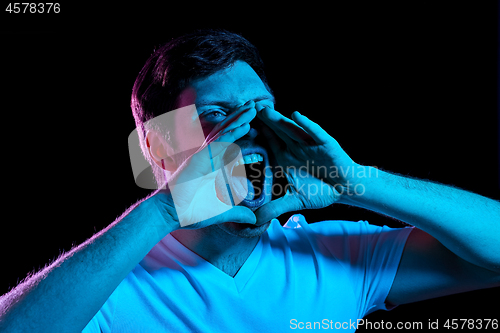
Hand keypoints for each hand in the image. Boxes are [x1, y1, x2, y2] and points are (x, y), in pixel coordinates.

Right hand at [151, 101, 258, 230]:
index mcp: (211, 164)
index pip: (228, 143)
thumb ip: (238, 214)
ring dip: (239, 118)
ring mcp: (204, 155)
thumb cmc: (191, 212)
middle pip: (226, 131)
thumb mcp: (222, 213)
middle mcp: (208, 156)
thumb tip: (254, 220)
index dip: (238, 131)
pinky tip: (244, 123)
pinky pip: (220, 142)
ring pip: (225, 132)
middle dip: (240, 117)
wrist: (171, 214)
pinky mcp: (201, 159)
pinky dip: (233, 131)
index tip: (252, 123)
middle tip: (254, 105)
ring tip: (253, 107)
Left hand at [254, 104, 358, 223]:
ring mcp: (309, 143)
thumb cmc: (320, 191)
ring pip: (291, 129)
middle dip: (262, 121)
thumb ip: (275, 208)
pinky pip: (314, 132)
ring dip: (279, 120)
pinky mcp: (324, 143)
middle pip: (275, 131)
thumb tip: (254, 221)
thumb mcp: (294, 201)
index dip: (253, 135)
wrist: (345, 188)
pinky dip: (306, 124)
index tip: (236, 127)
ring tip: (265, 110)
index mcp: (284, 157)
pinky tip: (296, 115)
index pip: (266, 143)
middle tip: (246, 109)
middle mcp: (294, 147)